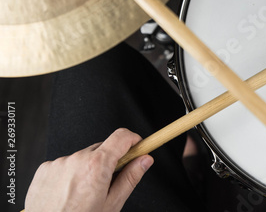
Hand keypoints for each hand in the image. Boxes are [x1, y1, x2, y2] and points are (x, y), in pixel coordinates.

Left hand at [25, 128, 152, 211]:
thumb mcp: (112, 204)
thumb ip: (131, 178)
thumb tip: (145, 160)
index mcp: (97, 166)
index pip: (122, 137)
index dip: (133, 140)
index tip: (137, 147)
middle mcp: (77, 159)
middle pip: (102, 148)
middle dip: (109, 161)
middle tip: (108, 183)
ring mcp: (59, 163)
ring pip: (83, 157)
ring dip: (88, 169)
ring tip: (84, 194)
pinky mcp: (45, 169)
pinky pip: (65, 164)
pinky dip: (70, 174)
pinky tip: (68, 193)